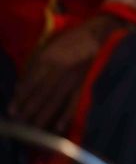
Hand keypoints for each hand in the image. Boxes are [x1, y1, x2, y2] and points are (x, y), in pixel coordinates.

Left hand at [10, 15, 127, 134]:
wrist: (96, 34)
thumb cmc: (69, 39)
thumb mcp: (48, 46)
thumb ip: (34, 65)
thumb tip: (20, 86)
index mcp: (48, 58)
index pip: (31, 82)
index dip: (21, 98)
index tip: (11, 111)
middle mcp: (59, 69)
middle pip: (41, 93)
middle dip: (29, 110)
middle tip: (20, 124)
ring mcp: (73, 77)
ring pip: (56, 100)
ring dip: (44, 116)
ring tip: (33, 129)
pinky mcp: (84, 82)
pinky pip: (74, 101)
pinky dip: (67, 115)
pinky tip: (58, 127)